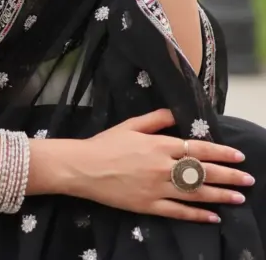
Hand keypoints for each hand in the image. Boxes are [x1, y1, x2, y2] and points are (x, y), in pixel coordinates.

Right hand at [66, 109, 253, 222]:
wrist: (83, 167)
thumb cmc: (106, 143)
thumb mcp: (131, 125)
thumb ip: (156, 118)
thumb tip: (177, 113)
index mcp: (159, 145)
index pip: (197, 149)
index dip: (220, 153)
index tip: (237, 155)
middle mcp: (162, 167)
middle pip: (202, 172)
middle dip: (228, 176)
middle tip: (248, 180)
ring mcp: (156, 188)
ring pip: (194, 193)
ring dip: (219, 196)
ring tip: (238, 198)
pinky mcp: (148, 206)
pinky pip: (178, 212)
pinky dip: (197, 215)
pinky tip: (212, 216)